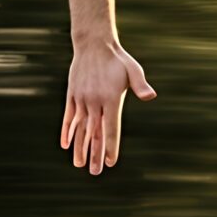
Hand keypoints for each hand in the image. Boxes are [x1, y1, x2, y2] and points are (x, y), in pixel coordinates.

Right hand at [60, 42, 156, 174]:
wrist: (93, 44)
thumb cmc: (118, 59)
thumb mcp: (133, 69)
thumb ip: (140, 85)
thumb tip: (151, 96)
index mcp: (110, 98)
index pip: (111, 128)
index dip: (111, 146)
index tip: (111, 162)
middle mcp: (94, 101)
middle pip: (94, 133)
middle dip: (95, 154)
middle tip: (95, 172)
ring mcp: (81, 99)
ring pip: (80, 128)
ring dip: (79, 147)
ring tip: (79, 164)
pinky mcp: (72, 95)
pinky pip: (69, 117)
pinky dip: (67, 131)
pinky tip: (65, 145)